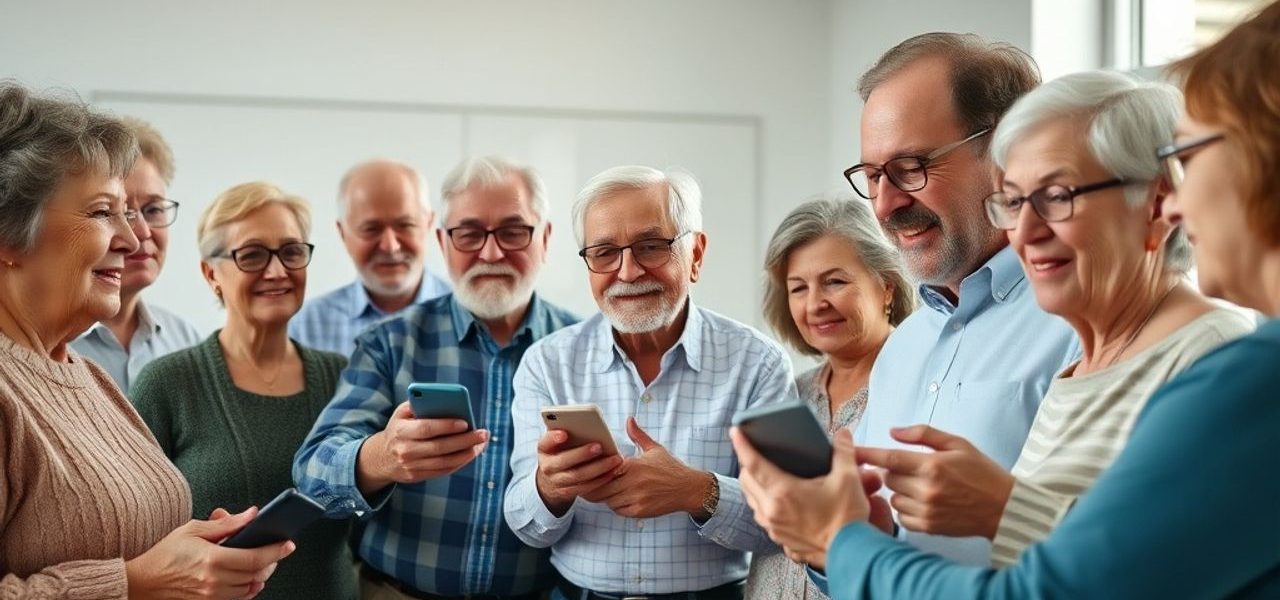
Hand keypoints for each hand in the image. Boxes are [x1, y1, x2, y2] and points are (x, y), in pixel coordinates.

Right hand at [124, 508, 294, 599]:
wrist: (142, 581)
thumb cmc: (165, 554)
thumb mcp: (193, 530)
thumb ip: (226, 524)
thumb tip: (251, 514)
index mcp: (211, 560)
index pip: (254, 558)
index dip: (275, 551)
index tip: (288, 544)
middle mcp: (213, 581)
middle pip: (255, 574)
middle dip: (271, 562)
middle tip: (277, 550)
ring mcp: (211, 596)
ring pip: (249, 588)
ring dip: (260, 576)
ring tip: (263, 562)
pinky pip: (238, 599)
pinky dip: (248, 588)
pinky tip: (249, 578)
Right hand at [357, 401, 488, 493]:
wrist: (381, 458)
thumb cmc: (399, 428)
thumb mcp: (402, 413)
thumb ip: (420, 404)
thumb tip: (446, 400)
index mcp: (401, 431)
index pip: (426, 429)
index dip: (447, 426)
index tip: (465, 422)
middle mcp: (405, 450)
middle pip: (440, 447)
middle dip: (464, 440)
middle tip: (483, 434)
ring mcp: (411, 466)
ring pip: (444, 462)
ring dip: (466, 454)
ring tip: (480, 444)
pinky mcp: (417, 476)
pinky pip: (442, 471)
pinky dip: (459, 463)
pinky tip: (470, 454)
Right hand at [535, 429, 624, 515]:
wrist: (549, 481)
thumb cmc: (560, 452)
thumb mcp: (557, 442)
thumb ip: (567, 432)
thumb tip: (586, 424)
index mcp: (544, 449)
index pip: (545, 442)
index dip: (553, 438)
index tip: (564, 433)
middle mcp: (547, 466)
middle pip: (564, 460)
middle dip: (582, 454)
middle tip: (599, 446)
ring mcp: (556, 481)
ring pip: (578, 476)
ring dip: (598, 468)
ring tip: (615, 459)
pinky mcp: (567, 492)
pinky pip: (585, 487)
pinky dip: (600, 480)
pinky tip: (612, 471)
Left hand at [585, 417, 708, 518]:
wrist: (688, 488)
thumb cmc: (670, 468)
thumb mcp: (655, 449)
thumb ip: (638, 435)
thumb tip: (629, 419)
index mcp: (634, 465)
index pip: (604, 469)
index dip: (597, 471)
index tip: (594, 469)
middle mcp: (633, 482)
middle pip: (602, 487)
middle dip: (596, 486)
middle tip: (594, 483)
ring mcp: (636, 498)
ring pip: (608, 500)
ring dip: (606, 497)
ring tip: (608, 491)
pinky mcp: (639, 511)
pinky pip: (619, 510)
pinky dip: (616, 506)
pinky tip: (620, 499)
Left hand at [732, 427, 874, 569]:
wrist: (851, 554)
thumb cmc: (847, 519)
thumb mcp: (848, 479)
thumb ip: (843, 452)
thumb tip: (843, 435)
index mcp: (784, 492)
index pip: (753, 463)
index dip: (742, 444)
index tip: (736, 431)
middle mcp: (772, 510)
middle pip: (746, 480)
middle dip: (747, 463)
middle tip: (755, 452)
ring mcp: (773, 526)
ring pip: (751, 499)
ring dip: (753, 484)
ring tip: (764, 473)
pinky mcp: (779, 538)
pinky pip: (761, 515)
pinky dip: (763, 502)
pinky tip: (776, 498)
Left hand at [857, 425, 1013, 538]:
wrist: (1004, 508)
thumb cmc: (982, 473)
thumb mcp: (958, 444)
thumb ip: (923, 434)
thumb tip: (894, 431)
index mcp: (932, 465)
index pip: (889, 458)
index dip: (867, 453)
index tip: (852, 451)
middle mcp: (927, 489)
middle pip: (888, 477)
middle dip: (894, 471)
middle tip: (912, 468)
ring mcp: (927, 511)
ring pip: (893, 497)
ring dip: (900, 490)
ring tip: (921, 486)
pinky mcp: (929, 527)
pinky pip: (901, 517)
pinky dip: (906, 509)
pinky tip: (922, 502)